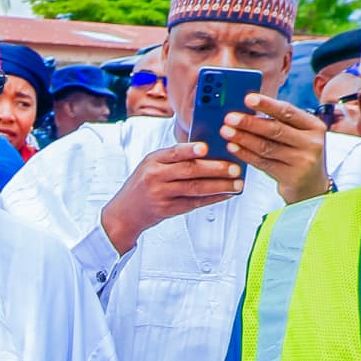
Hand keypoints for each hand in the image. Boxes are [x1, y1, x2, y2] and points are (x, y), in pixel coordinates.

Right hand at [99, 140, 247, 251]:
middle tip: (234, 168)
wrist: (124, 213)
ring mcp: (161, 195)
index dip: (191, 150)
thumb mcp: (151, 165)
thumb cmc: (142, 185)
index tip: (207, 147)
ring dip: (219, 186)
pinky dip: (212, 198)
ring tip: (237, 183)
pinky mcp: (167, 210)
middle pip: (189, 171)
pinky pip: (194, 203)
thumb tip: (208, 152)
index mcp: (153, 160)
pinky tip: (226, 194)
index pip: (174, 152)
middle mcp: (155, 177)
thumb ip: (173, 158)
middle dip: (215, 169)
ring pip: (195, 189)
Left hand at [223, 92, 329, 201]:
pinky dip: (245, 154)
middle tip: (230, 118)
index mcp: (314, 126)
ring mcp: (302, 161)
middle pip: (276, 130)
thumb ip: (280, 122)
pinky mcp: (291, 177)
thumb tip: (248, 110)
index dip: (267, 105)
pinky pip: (263, 163)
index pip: (288, 112)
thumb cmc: (300, 153)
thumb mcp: (299, 134)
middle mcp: (312, 142)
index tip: (248, 99)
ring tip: (226, 131)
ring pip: (267, 147)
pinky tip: (233, 147)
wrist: (312, 185)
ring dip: (243, 138)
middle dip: (250, 123)